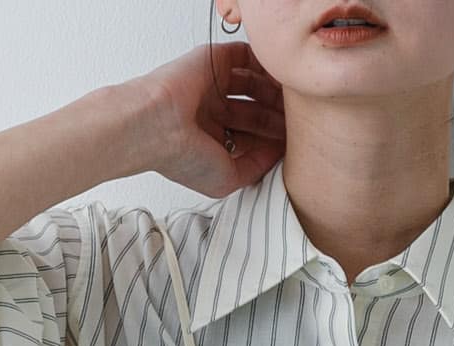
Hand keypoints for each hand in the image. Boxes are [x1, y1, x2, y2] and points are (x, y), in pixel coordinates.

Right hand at [133, 44, 285, 195]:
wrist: (157, 125)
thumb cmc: (182, 156)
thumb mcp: (228, 179)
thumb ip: (256, 168)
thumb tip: (279, 153)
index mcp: (211, 139)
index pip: (250, 136)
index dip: (272, 140)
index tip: (292, 144)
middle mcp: (212, 112)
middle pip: (255, 111)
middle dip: (277, 117)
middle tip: (297, 122)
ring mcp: (213, 85)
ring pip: (254, 85)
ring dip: (273, 94)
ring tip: (291, 104)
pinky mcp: (213, 61)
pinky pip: (246, 57)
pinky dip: (264, 66)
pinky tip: (277, 79)